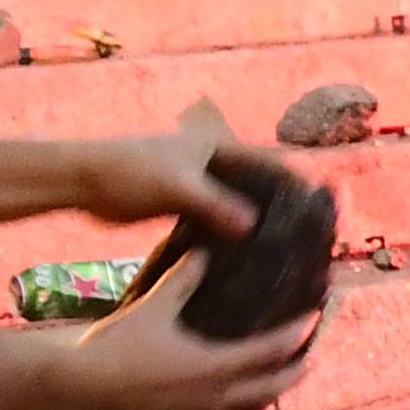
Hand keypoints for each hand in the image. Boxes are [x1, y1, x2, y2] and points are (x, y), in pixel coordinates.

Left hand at [0, 122, 283, 237]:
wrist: (83, 181)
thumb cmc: (130, 171)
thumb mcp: (177, 186)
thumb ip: (215, 205)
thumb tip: (251, 227)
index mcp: (220, 146)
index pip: (272, 164)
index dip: (300, 186)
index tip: (326, 212)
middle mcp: (216, 165)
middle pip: (260, 189)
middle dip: (284, 212)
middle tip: (310, 243)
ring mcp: (200, 187)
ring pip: (239, 208)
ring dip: (259, 229)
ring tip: (285, 258)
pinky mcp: (184, 208)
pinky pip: (218, 224)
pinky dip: (232, 239)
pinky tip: (246, 263)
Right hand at [3, 277, 318, 409]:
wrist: (72, 389)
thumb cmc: (112, 345)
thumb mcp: (151, 308)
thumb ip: (182, 281)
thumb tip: (201, 252)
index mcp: (213, 367)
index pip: (270, 351)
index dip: (294, 334)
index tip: (312, 321)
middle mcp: (210, 401)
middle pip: (268, 392)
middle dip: (292, 376)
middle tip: (307, 363)